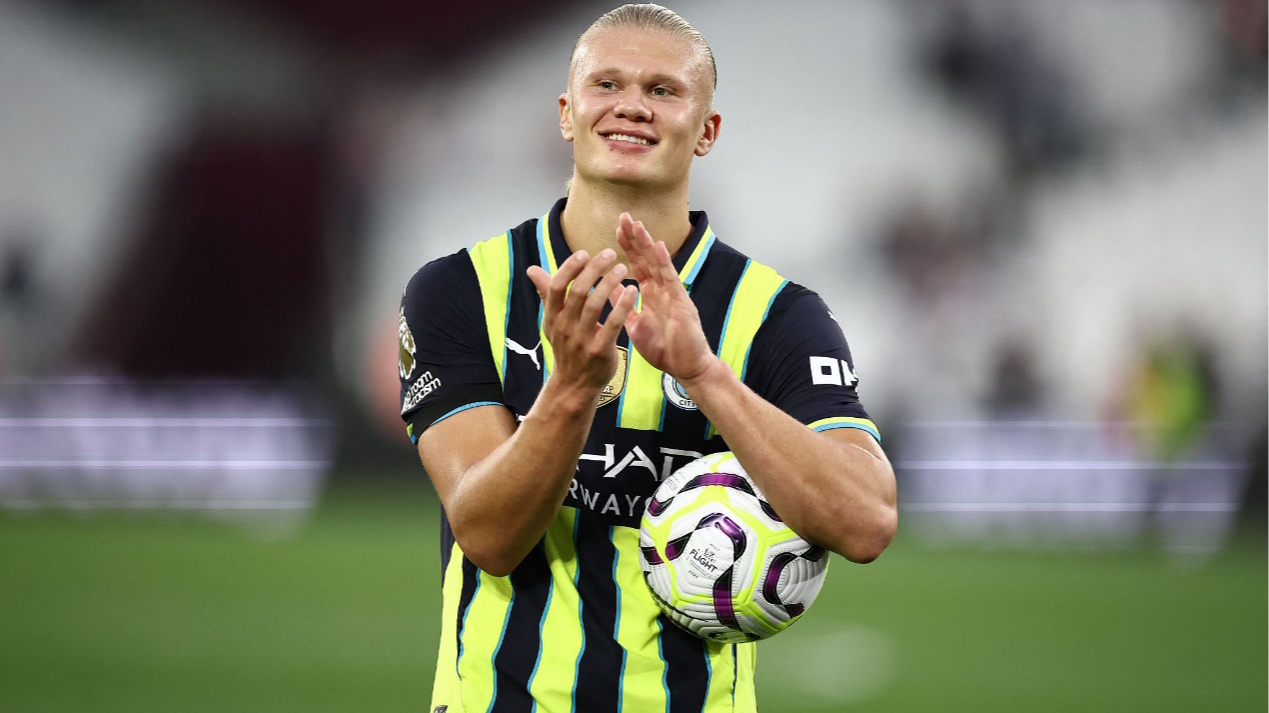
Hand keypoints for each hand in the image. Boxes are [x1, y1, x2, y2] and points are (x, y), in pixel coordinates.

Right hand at [527, 248, 638, 394]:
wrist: (574, 385)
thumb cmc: (567, 348)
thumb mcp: (553, 322)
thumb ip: (547, 294)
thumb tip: (532, 270)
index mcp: (552, 318)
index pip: (556, 286)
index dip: (569, 267)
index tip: (584, 253)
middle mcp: (564, 327)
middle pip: (577, 291)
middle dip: (594, 269)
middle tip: (610, 254)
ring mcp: (581, 340)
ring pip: (594, 304)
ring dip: (609, 282)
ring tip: (622, 268)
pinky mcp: (599, 351)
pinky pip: (612, 323)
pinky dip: (622, 305)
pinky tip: (632, 291)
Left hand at [615, 213, 715, 381]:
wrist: (687, 369)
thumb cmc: (665, 350)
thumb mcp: (637, 327)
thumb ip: (626, 309)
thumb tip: (613, 294)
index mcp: (652, 295)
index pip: (638, 266)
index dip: (627, 248)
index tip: (616, 229)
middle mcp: (663, 290)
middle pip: (647, 258)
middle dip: (635, 237)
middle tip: (624, 216)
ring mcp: (673, 294)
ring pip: (658, 263)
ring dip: (647, 243)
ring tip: (637, 224)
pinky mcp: (682, 303)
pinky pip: (671, 280)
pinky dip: (664, 262)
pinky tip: (657, 246)